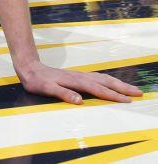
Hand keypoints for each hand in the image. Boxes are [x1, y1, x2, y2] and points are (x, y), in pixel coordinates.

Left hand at [16, 61, 141, 104]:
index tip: (128, 100)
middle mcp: (80, 77)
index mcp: (76, 81)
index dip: (113, 95)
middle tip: (139, 93)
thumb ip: (63, 93)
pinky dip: (109, 81)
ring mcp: (79, 75)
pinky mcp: (77, 76)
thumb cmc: (37, 80)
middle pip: (106, 82)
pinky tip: (111, 83)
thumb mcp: (46, 88)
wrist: (29, 67)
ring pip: (103, 79)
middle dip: (123, 88)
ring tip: (131, 89)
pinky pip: (98, 78)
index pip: (98, 90)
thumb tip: (79, 100)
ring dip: (118, 84)